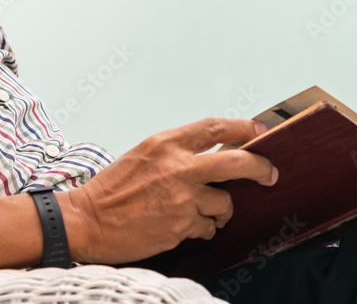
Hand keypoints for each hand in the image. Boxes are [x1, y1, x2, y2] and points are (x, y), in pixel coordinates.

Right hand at [60, 117, 277, 263]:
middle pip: (237, 162)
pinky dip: (204, 228)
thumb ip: (178, 152)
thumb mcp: (144, 154)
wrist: (87, 220)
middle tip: (269, 173)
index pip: (215, 128)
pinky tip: (186, 225)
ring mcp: (181, 198)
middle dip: (260, 168)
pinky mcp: (180, 226)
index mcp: (166, 143)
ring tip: (204, 211)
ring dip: (221, 209)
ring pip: (225, 202)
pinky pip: (208, 227)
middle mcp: (177, 167)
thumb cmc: (113, 189)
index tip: (259, 131)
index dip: (243, 128)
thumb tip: (216, 154)